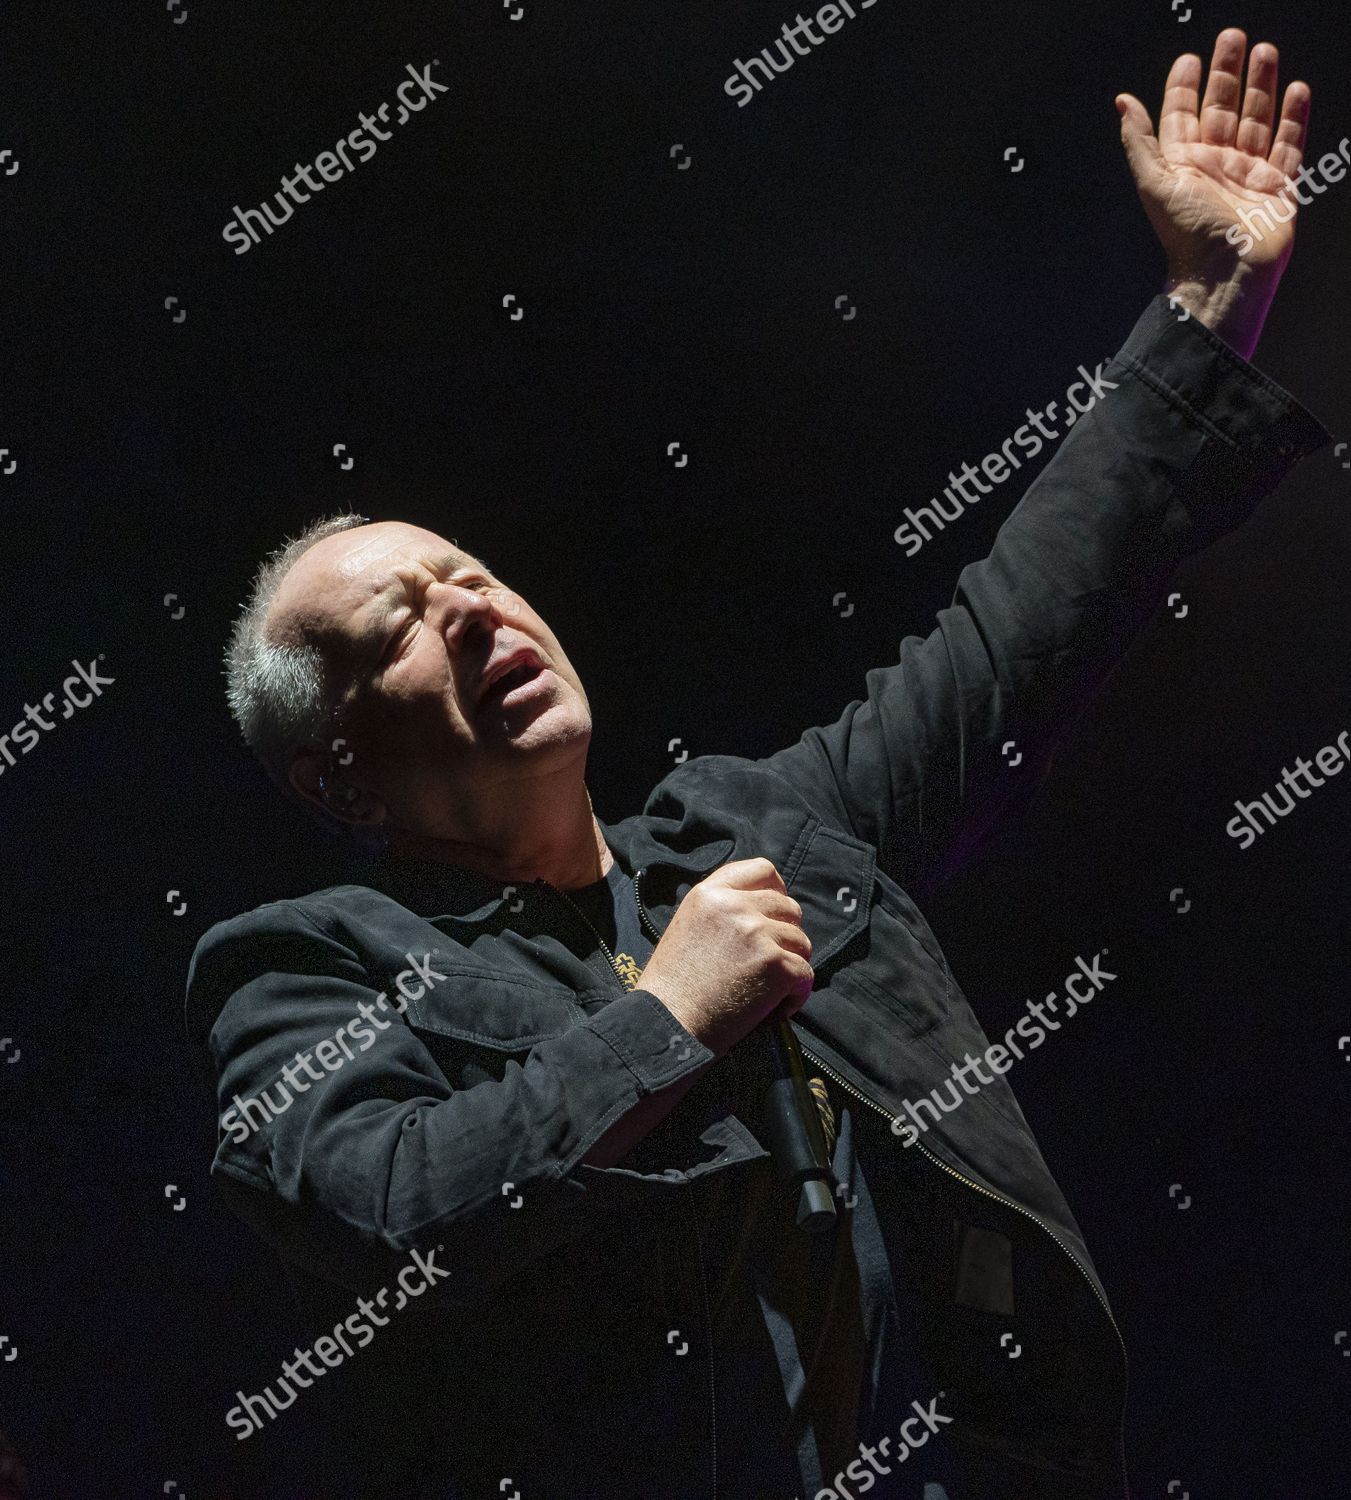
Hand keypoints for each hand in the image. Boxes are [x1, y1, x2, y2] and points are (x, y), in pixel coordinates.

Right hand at [638, 857, 813, 1058]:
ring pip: (801, 941)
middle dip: (786, 934)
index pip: (762, 869)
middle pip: (788, 907)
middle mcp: (736, 906)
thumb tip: (761, 912)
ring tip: (770, 989)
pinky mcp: (776, 964)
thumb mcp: (688, 926)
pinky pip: (806, 973)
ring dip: (792, 964)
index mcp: (710, 893)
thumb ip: (722, 911)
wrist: (668, 1024)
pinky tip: (777, 1008)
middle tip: (770, 962)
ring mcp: (758, 933)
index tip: (773, 913)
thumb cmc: (672, 986)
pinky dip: (796, 994)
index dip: (776, 890)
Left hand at [1116, 28, 1311, 357]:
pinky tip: (1296, 90)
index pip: (1182, 116)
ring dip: (1261, 85)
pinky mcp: (1277, 184)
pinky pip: (1289, 144)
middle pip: (1222, 108)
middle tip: (1232, 38)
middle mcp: (1215, 165)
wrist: (1225, 271)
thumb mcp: (1154, 181)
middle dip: (1228, 73)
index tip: (1190, 58)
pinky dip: (1294, 117)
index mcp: (1183, 165)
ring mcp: (1248, 173)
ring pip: (1257, 118)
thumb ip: (1140, 139)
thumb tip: (1122, 102)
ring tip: (1265, 50)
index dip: (1184, 87)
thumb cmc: (1187, 233)